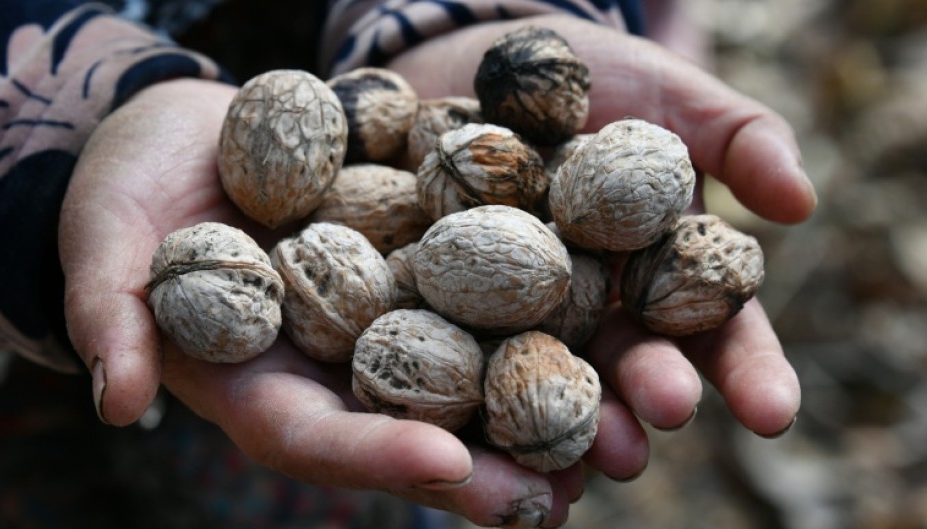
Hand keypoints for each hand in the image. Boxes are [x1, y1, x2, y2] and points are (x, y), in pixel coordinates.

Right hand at [58, 78, 587, 527]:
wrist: (187, 132)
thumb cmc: (133, 190)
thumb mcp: (106, 240)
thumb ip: (113, 312)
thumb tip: (116, 396)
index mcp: (259, 379)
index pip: (315, 437)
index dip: (375, 456)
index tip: (443, 466)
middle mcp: (332, 362)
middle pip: (408, 427)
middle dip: (481, 467)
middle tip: (555, 498)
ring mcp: (379, 314)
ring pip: (460, 374)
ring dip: (533, 407)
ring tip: (609, 436)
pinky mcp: (415, 260)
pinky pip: (478, 292)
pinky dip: (535, 310)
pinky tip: (599, 320)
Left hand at [386, 9, 813, 517]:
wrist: (487, 66)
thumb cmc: (596, 81)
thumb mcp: (672, 98)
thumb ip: (740, 139)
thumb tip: (800, 203)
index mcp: (663, 273)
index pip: (718, 331)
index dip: (747, 373)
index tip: (772, 413)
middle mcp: (599, 306)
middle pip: (631, 362)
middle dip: (648, 395)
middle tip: (656, 422)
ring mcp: (525, 310)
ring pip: (551, 372)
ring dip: (567, 416)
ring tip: (575, 451)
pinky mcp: (453, 301)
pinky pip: (461, 341)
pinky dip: (471, 380)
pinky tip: (475, 421)